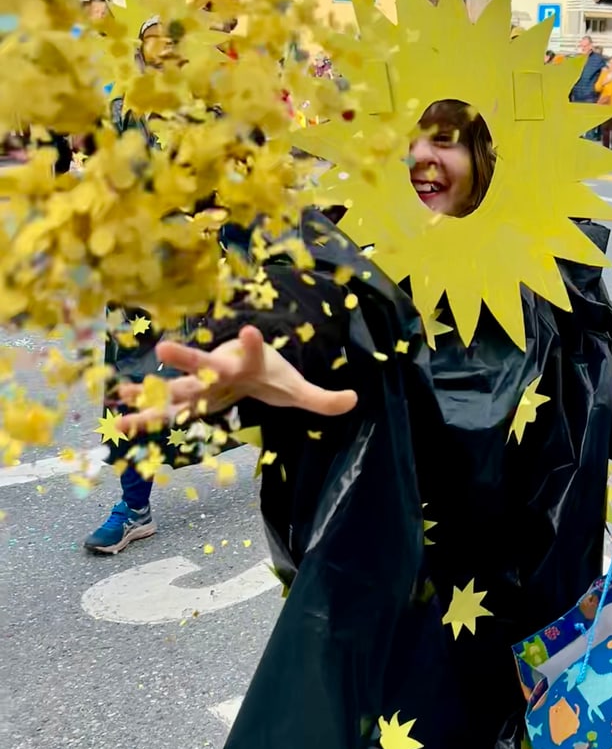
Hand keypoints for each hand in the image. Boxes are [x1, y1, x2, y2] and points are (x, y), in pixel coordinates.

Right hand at [116, 325, 356, 435]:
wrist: (247, 370)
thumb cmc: (271, 375)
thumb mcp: (298, 390)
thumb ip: (322, 397)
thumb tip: (354, 401)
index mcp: (250, 364)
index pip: (254, 353)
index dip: (252, 343)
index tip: (250, 329)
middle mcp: (222, 369)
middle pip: (205, 365)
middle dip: (186, 359)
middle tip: (165, 348)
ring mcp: (204, 384)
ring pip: (177, 388)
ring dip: (154, 389)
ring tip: (128, 390)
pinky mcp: (192, 399)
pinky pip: (167, 409)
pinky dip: (145, 413)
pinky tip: (120, 419)